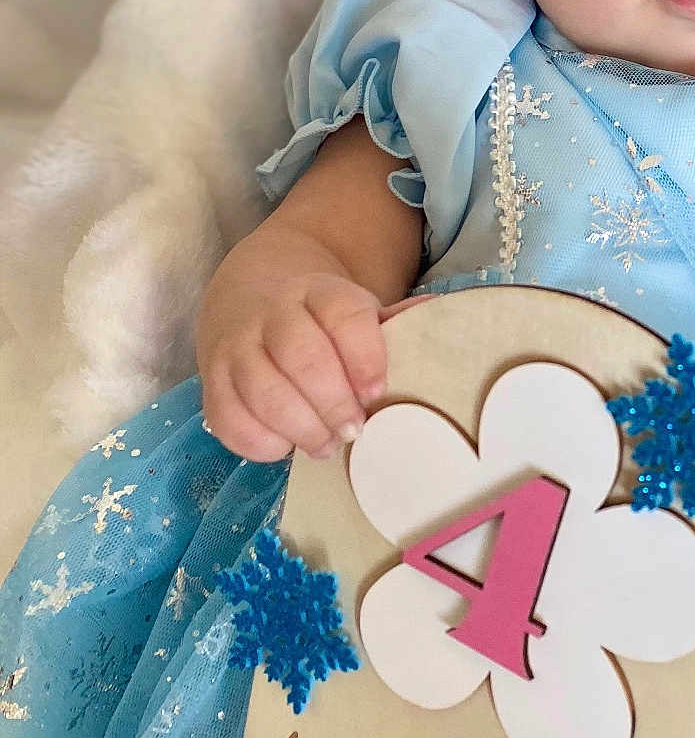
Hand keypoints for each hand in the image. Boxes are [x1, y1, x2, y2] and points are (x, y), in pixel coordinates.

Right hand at [195, 271, 433, 464]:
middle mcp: (272, 314)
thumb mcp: (356, 311)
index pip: (343, 316)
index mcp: (319, 292)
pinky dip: (260, 441)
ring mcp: (236, 347)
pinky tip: (286, 445)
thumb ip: (393, 324)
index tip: (378, 390)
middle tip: (355, 430)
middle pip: (301, 356)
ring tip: (326, 444)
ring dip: (300, 427)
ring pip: (262, 390)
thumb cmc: (320, 321)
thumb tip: (441, 316)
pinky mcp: (211, 382)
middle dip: (333, 402)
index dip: (364, 355)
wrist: (251, 297)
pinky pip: (228, 418)